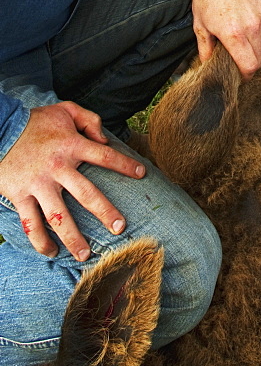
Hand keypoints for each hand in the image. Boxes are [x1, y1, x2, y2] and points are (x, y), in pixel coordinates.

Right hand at [0, 101, 144, 261]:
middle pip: (86, 194)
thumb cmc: (36, 121)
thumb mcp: (65, 110)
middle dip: (105, 212)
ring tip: (85, 255)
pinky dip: (40, 240)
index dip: (125, 164)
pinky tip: (51, 251)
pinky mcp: (20, 195)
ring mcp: (38, 184)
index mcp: (71, 145)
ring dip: (73, 238)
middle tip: (120, 228)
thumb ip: (89, 120)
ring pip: (58, 217)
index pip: (105, 156)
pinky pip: (31, 223)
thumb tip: (104, 139)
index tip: (142, 173)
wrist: (0, 129)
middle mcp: (57, 167)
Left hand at [190, 0, 260, 77]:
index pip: (250, 66)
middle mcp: (251, 25)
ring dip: (259, 50)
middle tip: (241, 59)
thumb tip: (208, 67)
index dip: (246, 75)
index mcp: (233, 34)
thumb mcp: (200, 27)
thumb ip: (206, 51)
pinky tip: (256, 34)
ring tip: (246, 44)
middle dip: (251, 63)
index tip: (241, 74)